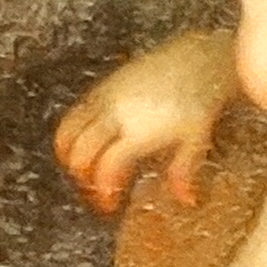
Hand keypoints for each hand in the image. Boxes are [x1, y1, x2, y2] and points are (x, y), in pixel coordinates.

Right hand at [52, 30, 237, 216]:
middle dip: (82, 178)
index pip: (106, 167)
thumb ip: (183, 171)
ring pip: (67, 131)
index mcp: (139, 132)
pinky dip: (71, 134)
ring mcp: (105, 97)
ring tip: (82, 170)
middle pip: (80, 152)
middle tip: (95, 191)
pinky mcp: (102, 86)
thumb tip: (184, 200)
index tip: (110, 206)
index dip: (103, 191)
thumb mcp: (196, 140)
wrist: (196, 60)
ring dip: (68, 156)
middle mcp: (116, 114)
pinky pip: (74, 113)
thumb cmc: (199, 100)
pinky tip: (88, 146)